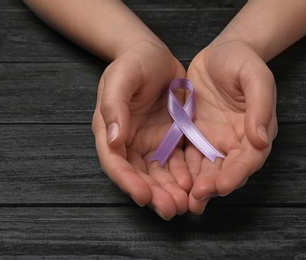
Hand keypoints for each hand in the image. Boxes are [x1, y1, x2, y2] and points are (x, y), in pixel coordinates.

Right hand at [92, 41, 190, 219]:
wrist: (155, 55)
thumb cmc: (134, 62)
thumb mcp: (121, 76)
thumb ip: (114, 106)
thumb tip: (113, 139)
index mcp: (111, 129)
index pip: (115, 162)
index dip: (128, 181)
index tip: (143, 196)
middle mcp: (129, 142)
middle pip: (139, 175)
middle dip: (154, 194)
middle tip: (170, 209)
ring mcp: (150, 142)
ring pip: (158, 174)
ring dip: (170, 192)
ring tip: (185, 205)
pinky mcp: (169, 139)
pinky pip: (176, 163)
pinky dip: (183, 176)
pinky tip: (194, 185)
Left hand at [185, 40, 277, 213]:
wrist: (221, 53)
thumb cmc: (243, 62)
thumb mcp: (256, 77)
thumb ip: (260, 107)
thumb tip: (261, 139)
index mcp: (254, 132)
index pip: (248, 160)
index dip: (236, 175)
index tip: (221, 185)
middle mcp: (235, 142)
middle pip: (226, 171)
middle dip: (213, 187)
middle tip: (197, 199)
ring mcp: (213, 141)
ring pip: (206, 170)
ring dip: (196, 186)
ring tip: (184, 200)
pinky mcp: (195, 136)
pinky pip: (188, 157)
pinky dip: (182, 171)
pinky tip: (171, 180)